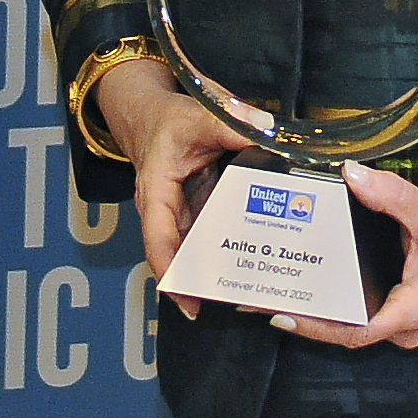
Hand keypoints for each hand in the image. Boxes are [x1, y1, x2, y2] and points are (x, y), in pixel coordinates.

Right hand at [94, 57, 249, 317]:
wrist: (150, 116)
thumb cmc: (167, 120)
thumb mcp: (198, 115)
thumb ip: (231, 120)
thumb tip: (267, 129)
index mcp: (156, 192)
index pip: (160, 239)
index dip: (172, 272)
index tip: (189, 302)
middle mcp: (166, 211)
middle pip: (181, 254)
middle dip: (204, 280)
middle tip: (235, 301)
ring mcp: (182, 214)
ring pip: (199, 248)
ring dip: (220, 266)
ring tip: (249, 289)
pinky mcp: (197, 210)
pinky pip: (212, 232)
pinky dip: (230, 244)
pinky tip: (256, 255)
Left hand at [272, 164, 417, 352]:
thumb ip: (390, 194)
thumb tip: (351, 174)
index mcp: (411, 312)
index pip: (355, 332)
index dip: (317, 328)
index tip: (283, 315)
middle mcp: (406, 324)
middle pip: (347, 331)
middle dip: (309, 318)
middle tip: (267, 297)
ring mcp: (404, 318)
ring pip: (353, 323)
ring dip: (320, 311)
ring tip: (279, 290)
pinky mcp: (400, 305)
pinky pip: (362, 310)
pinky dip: (336, 301)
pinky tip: (312, 281)